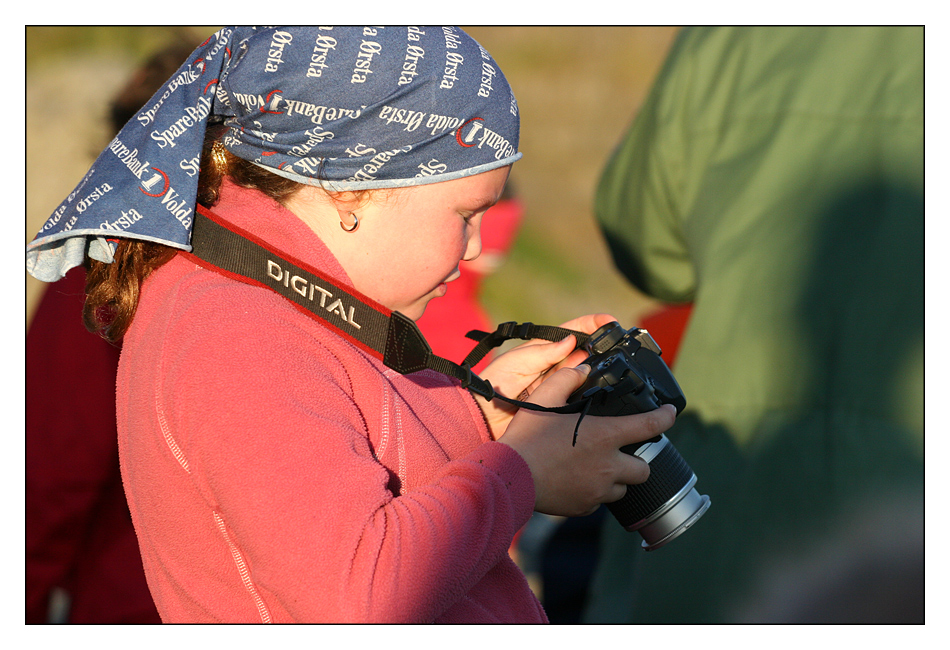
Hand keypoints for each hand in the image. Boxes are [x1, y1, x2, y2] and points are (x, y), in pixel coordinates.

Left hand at [475, 313, 616, 438]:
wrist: (485, 413)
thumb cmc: (496, 381)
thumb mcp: (519, 361)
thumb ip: (545, 352)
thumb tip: (571, 339)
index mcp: (544, 347)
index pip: (573, 330)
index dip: (593, 324)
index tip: (610, 321)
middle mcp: (554, 363)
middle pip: (584, 350)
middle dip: (601, 345)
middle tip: (616, 345)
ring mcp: (558, 383)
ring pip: (585, 371)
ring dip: (597, 367)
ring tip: (609, 364)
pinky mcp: (559, 401)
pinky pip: (580, 393)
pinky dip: (590, 389)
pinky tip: (599, 386)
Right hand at [498, 364, 676, 516]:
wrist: (509, 476)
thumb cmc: (526, 437)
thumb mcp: (543, 398)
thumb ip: (566, 379)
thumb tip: (582, 370)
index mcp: (604, 435)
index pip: (649, 426)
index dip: (665, 418)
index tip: (671, 414)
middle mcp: (608, 465)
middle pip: (644, 468)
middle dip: (637, 460)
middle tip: (619, 452)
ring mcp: (597, 490)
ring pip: (623, 488)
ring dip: (616, 479)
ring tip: (596, 469)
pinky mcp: (584, 507)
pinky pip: (599, 502)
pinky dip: (594, 493)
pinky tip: (577, 482)